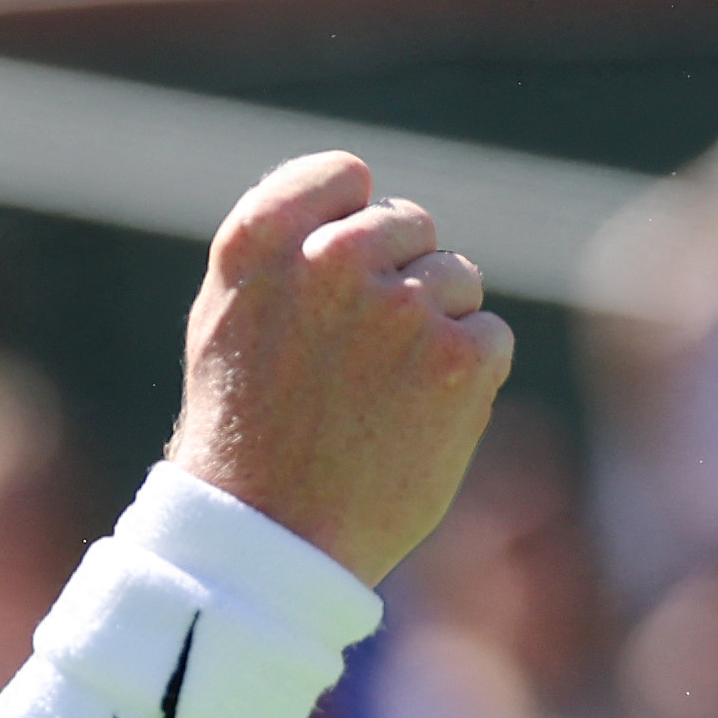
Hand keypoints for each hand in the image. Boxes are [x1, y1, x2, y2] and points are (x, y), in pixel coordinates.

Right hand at [168, 152, 507, 581]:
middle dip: (402, 279)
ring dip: (438, 329)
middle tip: (362, 360)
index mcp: (262, 243)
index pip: (345, 176)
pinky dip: (468, 378)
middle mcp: (332, 260)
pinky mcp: (459, 358)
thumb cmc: (247, 439)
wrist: (272, 541)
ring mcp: (400, 307)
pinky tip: (419, 421)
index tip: (345, 266)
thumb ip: (285, 253)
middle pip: (410, 226)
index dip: (355, 215)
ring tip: (383, 399)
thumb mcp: (227, 323)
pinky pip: (490, 335)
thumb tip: (358, 203)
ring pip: (457, 280)